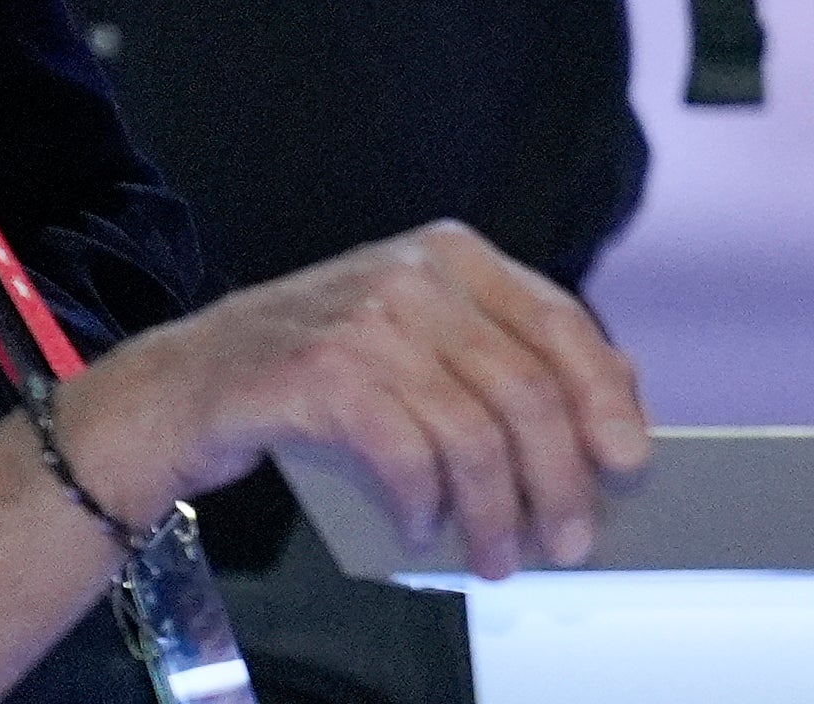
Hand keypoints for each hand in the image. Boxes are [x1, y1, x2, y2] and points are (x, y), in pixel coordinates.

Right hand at [58, 219, 648, 579]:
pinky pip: (404, 451)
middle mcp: (417, 273)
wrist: (184, 385)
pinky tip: (422, 529)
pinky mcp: (320, 370)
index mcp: (456, 254)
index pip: (561, 323)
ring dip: (494, 510)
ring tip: (495, 558)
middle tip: (568, 540)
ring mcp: (367, 316)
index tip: (630, 462)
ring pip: (472, 430)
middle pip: (525, 386)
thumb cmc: (319, 372)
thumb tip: (611, 407)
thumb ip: (498, 353)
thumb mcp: (417, 337)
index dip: (605, 396)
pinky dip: (423, 501)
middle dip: (558, 476)